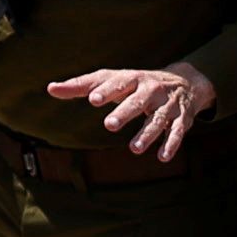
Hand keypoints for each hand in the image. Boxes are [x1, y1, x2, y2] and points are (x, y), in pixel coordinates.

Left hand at [46, 63, 215, 165]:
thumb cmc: (137, 83)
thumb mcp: (113, 80)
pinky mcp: (181, 119)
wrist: (185, 81)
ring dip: (147, 134)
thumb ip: (82, 86)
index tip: (92, 99)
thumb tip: (51, 88)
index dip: (106, 91)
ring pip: (157, 120)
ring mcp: (167, 105)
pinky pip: (177, 132)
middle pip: (137, 101)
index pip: (118, 83)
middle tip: (109, 125)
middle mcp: (151, 90)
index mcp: (132, 79)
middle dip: (125, 112)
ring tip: (134, 148)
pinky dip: (171, 144)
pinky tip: (162, 157)